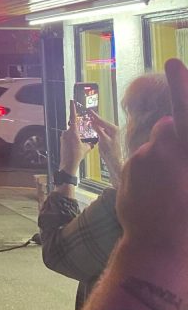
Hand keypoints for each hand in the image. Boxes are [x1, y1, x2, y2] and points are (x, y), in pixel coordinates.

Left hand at [59, 101, 93, 173]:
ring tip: (78, 148)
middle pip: (73, 127)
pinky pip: (68, 138)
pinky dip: (72, 141)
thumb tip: (93, 143)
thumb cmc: (77, 156)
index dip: (73, 109)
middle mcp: (66, 132)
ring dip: (75, 138)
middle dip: (78, 132)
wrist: (68, 164)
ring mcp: (63, 136)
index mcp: (73, 132)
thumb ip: (89, 143)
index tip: (72, 101)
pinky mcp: (62, 140)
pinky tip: (74, 149)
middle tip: (80, 140)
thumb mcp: (86, 148)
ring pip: (71, 134)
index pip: (73, 117)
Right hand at [88, 109, 121, 183]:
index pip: (102, 121)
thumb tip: (93, 122)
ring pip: (102, 126)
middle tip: (87, 113)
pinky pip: (102, 130)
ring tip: (89, 118)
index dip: (94, 116)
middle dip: (95, 118)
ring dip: (95, 122)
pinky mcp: (109, 136)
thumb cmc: (111, 152)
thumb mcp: (103, 140)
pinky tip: (93, 126)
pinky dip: (97, 127)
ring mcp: (112, 133)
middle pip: (102, 122)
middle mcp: (114, 129)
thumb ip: (98, 130)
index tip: (89, 110)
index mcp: (114, 129)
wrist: (114, 161)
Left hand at [116, 59, 187, 253]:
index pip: (184, 114)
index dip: (182, 86)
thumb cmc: (187, 219)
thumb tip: (168, 126)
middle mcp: (166, 148)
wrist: (160, 248)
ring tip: (169, 195)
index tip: (173, 61)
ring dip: (159, 162)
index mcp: (184, 152)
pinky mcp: (128, 167)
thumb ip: (179, 149)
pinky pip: (140, 162)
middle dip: (172, 140)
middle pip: (168, 128)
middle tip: (179, 176)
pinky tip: (153, 198)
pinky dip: (146, 174)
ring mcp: (145, 157)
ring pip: (153, 148)